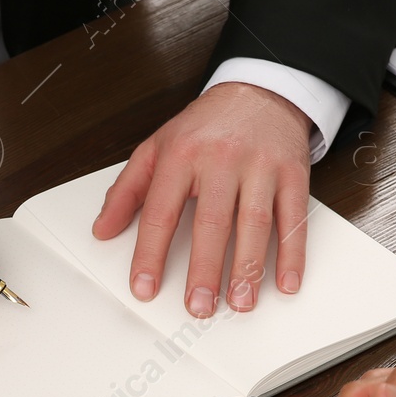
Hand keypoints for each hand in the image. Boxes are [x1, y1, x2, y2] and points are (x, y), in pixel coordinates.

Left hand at [91, 81, 311, 316]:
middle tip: (199, 306)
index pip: (160, 211)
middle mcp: (221, 159)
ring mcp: (260, 166)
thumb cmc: (206, 126)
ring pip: (254, 222)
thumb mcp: (157, 147)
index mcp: (181, 155)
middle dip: (205, 270)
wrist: (260, 90)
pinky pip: (293, 218)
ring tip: (240, 302)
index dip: (150, 254)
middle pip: (211, 222)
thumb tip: (103, 230)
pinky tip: (286, 282)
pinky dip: (292, 253)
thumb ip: (127, 190)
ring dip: (248, 268)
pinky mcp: (293, 173)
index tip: (145, 288)